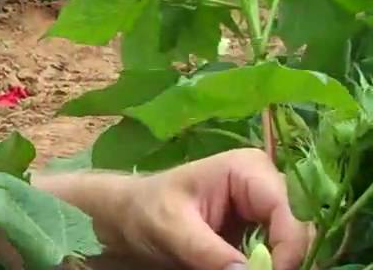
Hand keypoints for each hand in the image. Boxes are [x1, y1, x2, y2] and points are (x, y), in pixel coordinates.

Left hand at [117, 148, 313, 269]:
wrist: (130, 215)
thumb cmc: (145, 210)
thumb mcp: (171, 229)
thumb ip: (209, 252)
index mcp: (247, 169)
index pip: (288, 212)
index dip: (288, 248)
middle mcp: (266, 185)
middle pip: (298, 229)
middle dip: (287, 260)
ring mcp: (266, 209)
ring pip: (294, 245)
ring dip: (278, 264)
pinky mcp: (261, 231)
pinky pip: (280, 255)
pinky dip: (270, 267)